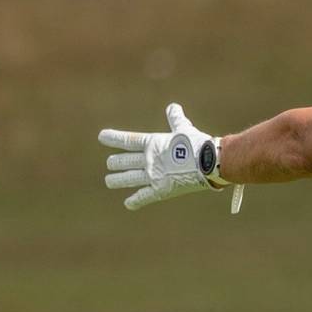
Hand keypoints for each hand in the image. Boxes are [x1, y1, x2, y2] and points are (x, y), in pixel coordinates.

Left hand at [99, 103, 225, 210]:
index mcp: (153, 144)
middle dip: (116, 162)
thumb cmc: (198, 144)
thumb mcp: (184, 129)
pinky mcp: (161, 190)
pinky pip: (144, 197)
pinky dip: (135, 201)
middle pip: (125, 161)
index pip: (128, 140)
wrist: (209, 162)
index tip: (101, 136)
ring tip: (109, 181)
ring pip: (129, 178)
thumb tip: (173, 106)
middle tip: (110, 164)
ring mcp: (153, 176)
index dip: (114, 138)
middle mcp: (149, 160)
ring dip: (118, 180)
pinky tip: (127, 204)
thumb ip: (176, 119)